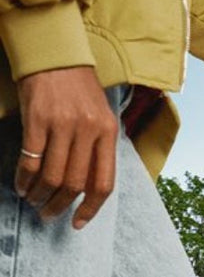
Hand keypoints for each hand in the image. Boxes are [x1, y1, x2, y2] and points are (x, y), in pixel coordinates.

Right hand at [15, 66, 117, 227]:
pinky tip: (21, 185)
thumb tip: (88, 187)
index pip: (103, 182)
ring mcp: (63, 125)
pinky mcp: (37, 118)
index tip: (78, 222)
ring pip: (53, 175)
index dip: (91, 208)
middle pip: (75, 184)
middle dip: (60, 205)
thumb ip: (98, 149)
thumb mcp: (100, 117)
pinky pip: (31, 158)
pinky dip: (24, 177)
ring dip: (40, 194)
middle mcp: (88, 131)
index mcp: (108, 133)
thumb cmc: (79, 89)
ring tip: (33, 200)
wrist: (55, 53)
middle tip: (48, 214)